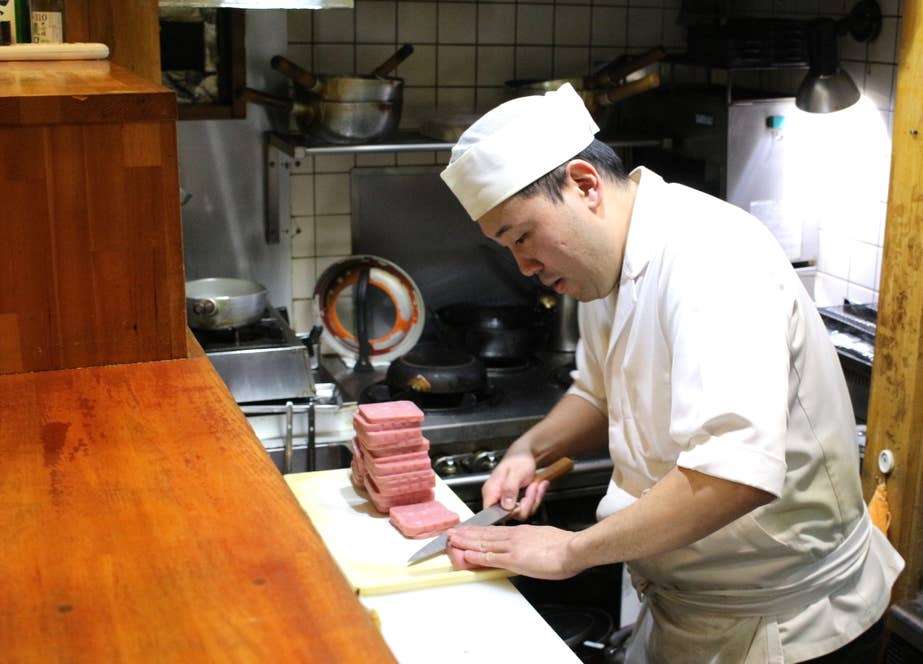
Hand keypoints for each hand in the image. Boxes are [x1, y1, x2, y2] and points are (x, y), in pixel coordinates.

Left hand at [447, 525, 580, 579]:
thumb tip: (528, 546)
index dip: (478, 530)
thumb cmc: (564, 545)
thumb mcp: (544, 537)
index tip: (467, 530)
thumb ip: (532, 541)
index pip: (494, 531)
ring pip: (484, 543)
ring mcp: (512, 547)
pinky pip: (491, 557)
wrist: (572, 548)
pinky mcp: (514, 558)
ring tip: (452, 541)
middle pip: (485, 534)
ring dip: (466, 542)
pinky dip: (477, 555)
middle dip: (466, 534)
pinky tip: (467, 554)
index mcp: (521, 532)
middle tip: (451, 533)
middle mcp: (513, 536)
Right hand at [481, 447, 549, 519]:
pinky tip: (536, 486)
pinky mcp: (517, 502)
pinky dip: (536, 498)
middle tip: (531, 488)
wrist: (527, 454)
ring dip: (533, 499)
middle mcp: (497, 498)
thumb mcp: (516, 472)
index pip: (490, 514)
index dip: (506, 514)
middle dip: (526, 503)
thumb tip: (506, 506)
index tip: (518, 504)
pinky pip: (528, 508)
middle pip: (511, 515)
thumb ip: (509, 489)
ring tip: (534, 484)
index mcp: (491, 491)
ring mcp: (507, 501)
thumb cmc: (518, 459)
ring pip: (522, 513)